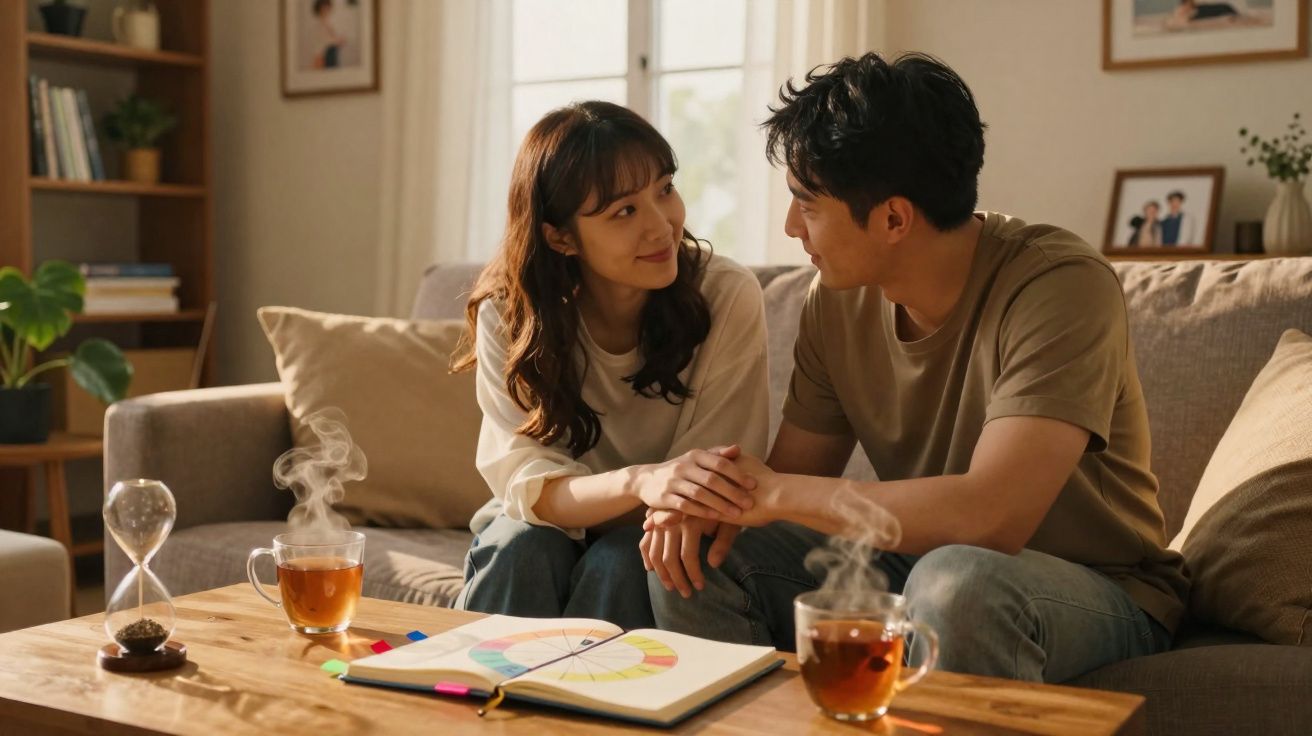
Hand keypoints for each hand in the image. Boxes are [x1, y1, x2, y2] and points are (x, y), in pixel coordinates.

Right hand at [640, 512, 727, 596]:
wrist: (714, 487)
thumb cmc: (726, 508)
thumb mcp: (730, 522)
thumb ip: (723, 543)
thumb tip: (713, 565)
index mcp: (690, 521)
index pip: (688, 556)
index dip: (693, 574)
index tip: (700, 587)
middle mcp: (672, 520)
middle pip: (669, 557)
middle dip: (677, 579)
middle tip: (686, 594)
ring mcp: (661, 520)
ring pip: (654, 552)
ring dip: (661, 573)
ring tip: (670, 586)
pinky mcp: (655, 521)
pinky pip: (645, 541)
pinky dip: (647, 557)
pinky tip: (651, 570)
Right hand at [645, 451, 777, 528]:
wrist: (646, 479)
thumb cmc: (680, 470)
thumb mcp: (696, 459)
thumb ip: (716, 454)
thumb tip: (738, 448)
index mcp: (695, 455)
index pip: (720, 463)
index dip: (738, 473)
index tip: (754, 484)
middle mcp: (683, 466)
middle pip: (712, 479)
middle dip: (732, 492)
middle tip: (750, 502)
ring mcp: (673, 482)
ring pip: (700, 493)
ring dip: (720, 504)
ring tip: (737, 514)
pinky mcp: (664, 497)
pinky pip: (686, 505)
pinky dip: (702, 511)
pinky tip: (715, 518)